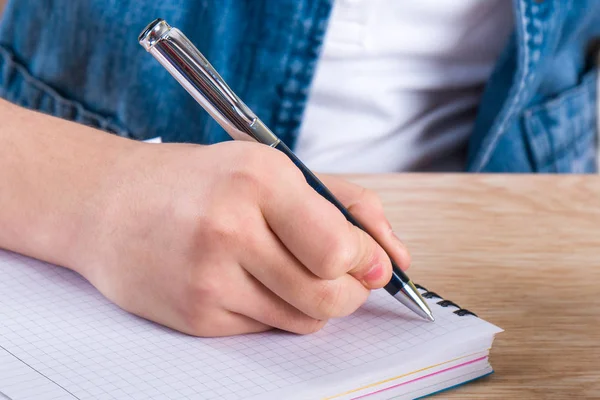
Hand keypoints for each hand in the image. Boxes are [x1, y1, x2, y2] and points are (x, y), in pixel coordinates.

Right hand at [73, 141, 410, 336]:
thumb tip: (396, 259)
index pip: (340, 248)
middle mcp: (230, 228)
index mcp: (259, 179)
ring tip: (287, 269)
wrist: (110, 204)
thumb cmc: (200, 183)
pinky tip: (248, 280)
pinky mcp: (196, 315)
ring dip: (314, 301)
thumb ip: (348, 207)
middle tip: (340, 272)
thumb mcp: (274, 168)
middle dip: (350, 290)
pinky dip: (275, 310)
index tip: (366, 258)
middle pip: (331, 294)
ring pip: (306, 319)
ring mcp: (208, 277)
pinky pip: (268, 329)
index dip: (366, 259)